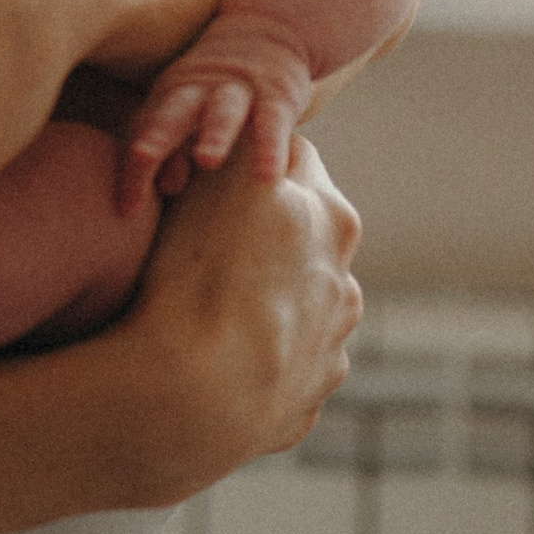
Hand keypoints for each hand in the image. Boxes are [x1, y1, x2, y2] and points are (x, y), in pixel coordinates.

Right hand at [69, 136, 363, 507]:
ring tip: (212, 309)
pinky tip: (221, 356)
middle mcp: (343, 274)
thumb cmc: (190, 280)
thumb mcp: (206, 189)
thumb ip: (233, 155)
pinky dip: (267, 355)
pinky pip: (294, 359)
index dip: (252, 161)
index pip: (294, 155)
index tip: (216, 172)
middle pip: (310, 232)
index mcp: (326, 214)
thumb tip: (236, 137)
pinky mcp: (318, 389)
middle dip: (271, 233)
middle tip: (210, 244)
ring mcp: (335, 338)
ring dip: (275, 298)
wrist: (190, 395)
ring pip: (308, 300)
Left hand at [125, 7, 315, 194]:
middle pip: (171, 112)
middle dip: (155, 136)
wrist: (267, 28)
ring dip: (213, 134)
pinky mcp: (276, 94)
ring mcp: (238, 89)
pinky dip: (269, 149)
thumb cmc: (218, 88)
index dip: (132, 170)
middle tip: (140, 159)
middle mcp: (198, 88)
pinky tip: (268, 176)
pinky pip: (271, 123)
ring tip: (206, 161)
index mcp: (169, 94)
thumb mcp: (189, 110)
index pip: (142, 132)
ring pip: (222, 110)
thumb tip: (166, 188)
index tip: (126, 212)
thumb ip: (172, 147)